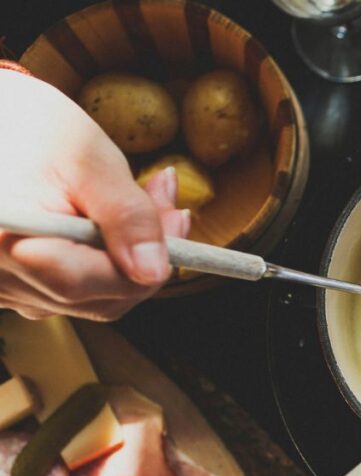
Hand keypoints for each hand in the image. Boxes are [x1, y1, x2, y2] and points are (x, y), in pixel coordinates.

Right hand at [0, 71, 188, 319]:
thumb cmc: (25, 125)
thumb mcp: (87, 159)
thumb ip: (126, 216)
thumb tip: (154, 272)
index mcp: (5, 247)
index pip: (99, 284)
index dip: (151, 261)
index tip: (177, 219)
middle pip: (99, 299)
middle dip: (145, 258)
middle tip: (169, 204)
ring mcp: (3, 289)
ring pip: (90, 298)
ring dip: (127, 257)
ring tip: (142, 199)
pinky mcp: (12, 285)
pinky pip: (70, 290)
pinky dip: (101, 261)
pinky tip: (109, 221)